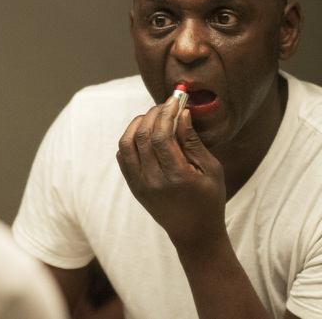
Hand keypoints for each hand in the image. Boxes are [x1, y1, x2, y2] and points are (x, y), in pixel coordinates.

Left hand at [116, 96, 226, 249]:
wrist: (194, 233)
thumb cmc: (209, 200)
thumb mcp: (211, 170)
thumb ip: (193, 142)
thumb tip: (182, 114)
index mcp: (176, 177)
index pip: (161, 136)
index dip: (166, 113)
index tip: (174, 100)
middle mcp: (152, 181)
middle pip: (142, 136)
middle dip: (152, 114)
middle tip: (166, 105)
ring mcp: (139, 184)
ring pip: (126, 144)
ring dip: (137, 124)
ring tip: (154, 116)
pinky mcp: (133, 186)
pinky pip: (123, 156)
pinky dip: (130, 139)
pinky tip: (145, 133)